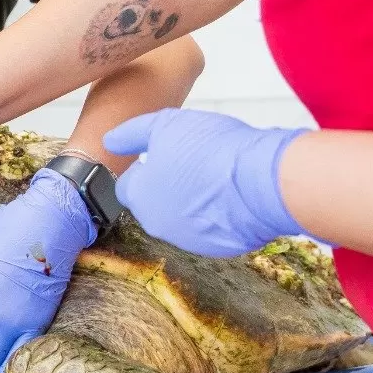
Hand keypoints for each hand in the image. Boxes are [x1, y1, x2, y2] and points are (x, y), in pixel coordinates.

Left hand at [102, 109, 308, 255]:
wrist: (263, 182)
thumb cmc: (212, 150)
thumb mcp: (165, 125)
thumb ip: (131, 133)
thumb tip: (109, 141)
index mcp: (138, 197)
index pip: (127, 185)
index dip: (145, 167)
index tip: (165, 155)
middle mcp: (157, 225)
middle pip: (154, 202)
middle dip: (168, 185)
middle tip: (194, 162)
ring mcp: (187, 241)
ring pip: (182, 216)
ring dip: (192, 200)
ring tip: (217, 175)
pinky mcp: (217, 248)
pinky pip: (210, 228)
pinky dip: (217, 214)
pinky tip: (232, 194)